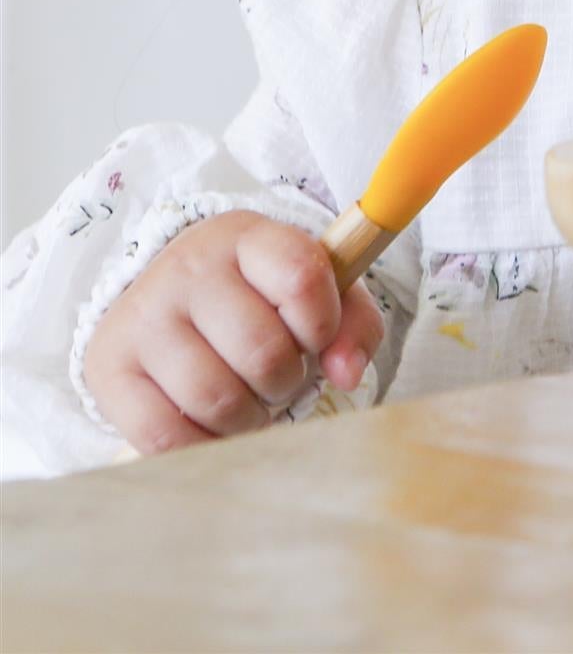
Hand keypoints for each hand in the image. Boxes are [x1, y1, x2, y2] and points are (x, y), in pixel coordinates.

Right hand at [85, 210, 384, 456]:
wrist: (167, 299)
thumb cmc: (258, 299)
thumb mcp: (315, 291)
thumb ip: (352, 324)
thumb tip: (346, 374)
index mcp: (247, 237)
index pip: (302, 276)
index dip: (322, 323)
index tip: (317, 338)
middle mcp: (189, 268)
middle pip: (263, 350)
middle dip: (287, 379)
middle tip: (280, 377)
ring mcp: (143, 316)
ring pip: (217, 398)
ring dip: (249, 416)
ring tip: (250, 400)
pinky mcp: (109, 368)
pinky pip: (165, 435)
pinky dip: (204, 445)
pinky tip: (216, 428)